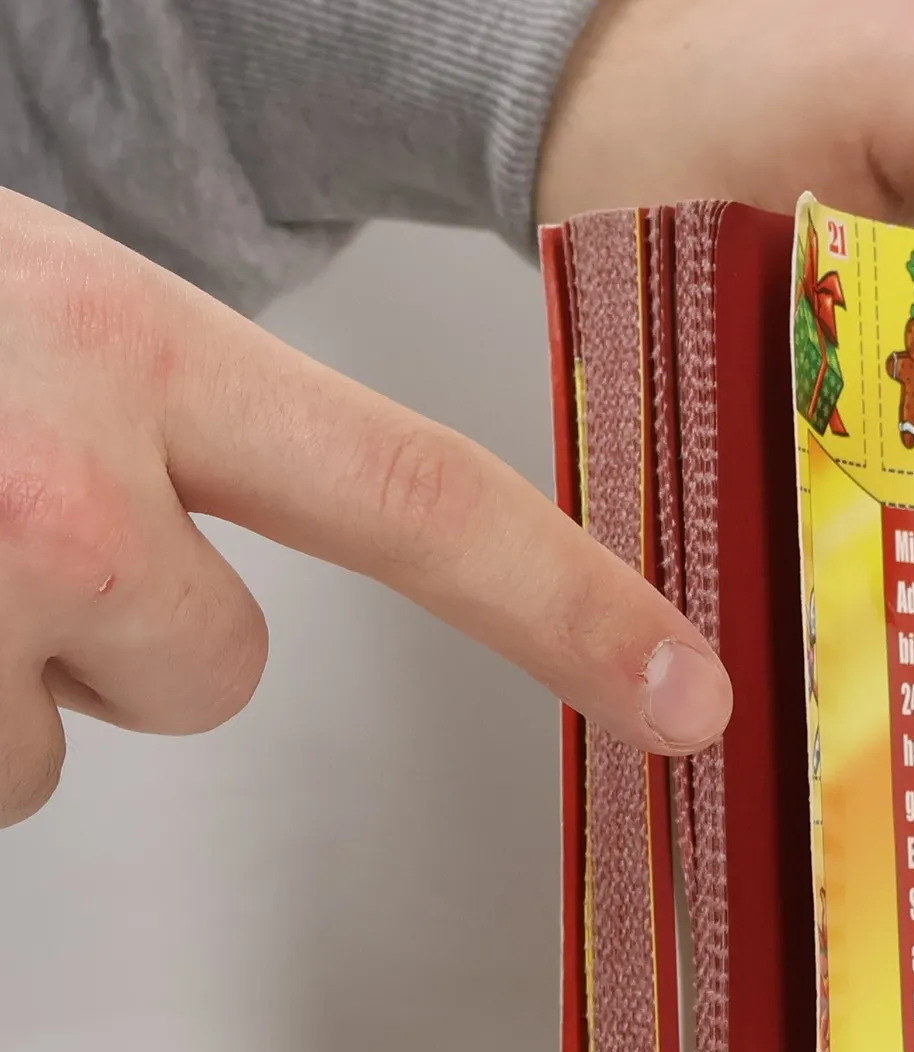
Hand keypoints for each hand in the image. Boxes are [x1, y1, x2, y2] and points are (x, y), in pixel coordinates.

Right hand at [0, 190, 731, 827]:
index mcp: (130, 345)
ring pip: (71, 733)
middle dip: (149, 650)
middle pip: (227, 673)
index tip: (684, 693)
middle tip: (8, 545)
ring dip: (5, 668)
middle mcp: (63, 478)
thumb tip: (224, 512)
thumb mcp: (18, 296)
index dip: (568, 605)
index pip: (414, 495)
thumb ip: (155, 399)